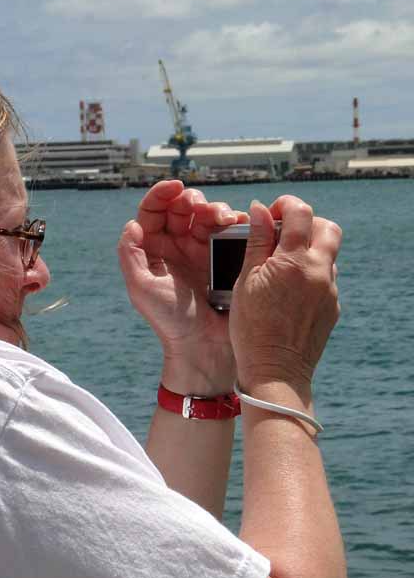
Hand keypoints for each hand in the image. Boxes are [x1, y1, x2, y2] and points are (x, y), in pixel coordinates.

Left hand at [118, 179, 247, 392]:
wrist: (205, 346)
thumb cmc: (170, 321)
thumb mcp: (142, 289)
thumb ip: (131, 255)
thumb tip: (133, 224)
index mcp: (152, 251)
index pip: (153, 213)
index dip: (161, 195)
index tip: (175, 187)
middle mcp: (175, 247)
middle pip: (181, 209)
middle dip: (192, 200)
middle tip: (201, 208)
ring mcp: (200, 251)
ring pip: (206, 216)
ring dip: (215, 208)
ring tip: (223, 217)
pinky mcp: (223, 258)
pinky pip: (228, 231)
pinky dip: (233, 221)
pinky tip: (236, 222)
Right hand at [230, 196, 341, 395]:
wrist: (275, 372)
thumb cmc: (251, 328)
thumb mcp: (245, 281)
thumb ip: (256, 242)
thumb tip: (260, 210)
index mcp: (294, 261)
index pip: (301, 213)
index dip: (286, 205)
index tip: (272, 213)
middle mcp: (318, 271)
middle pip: (327, 227)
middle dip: (307, 223)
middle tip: (283, 234)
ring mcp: (329, 290)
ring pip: (327, 254)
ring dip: (308, 250)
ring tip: (281, 267)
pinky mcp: (332, 307)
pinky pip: (325, 279)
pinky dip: (310, 274)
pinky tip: (288, 292)